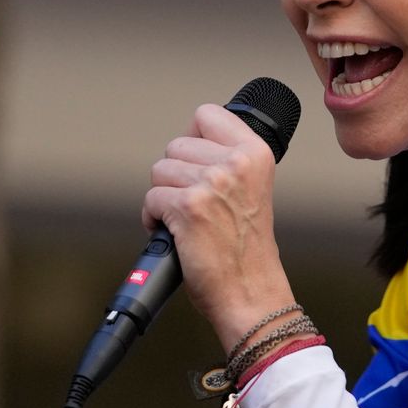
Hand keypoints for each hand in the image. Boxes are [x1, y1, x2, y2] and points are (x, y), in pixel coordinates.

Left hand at [143, 103, 296, 347]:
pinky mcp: (188, 207)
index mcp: (256, 153)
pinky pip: (151, 199)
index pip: (207, 114)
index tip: (196, 162)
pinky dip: (154, 219)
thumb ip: (228, 161)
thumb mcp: (251, 190)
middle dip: (175, 175)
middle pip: (176, 144)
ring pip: (160, 171)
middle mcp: (236, 163)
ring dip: (164, 198)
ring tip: (186, 220)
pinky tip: (174, 234)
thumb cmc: (247, 250)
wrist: (251, 293)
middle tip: (194, 203)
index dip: (193, 138)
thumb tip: (188, 144)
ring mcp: (212, 183)